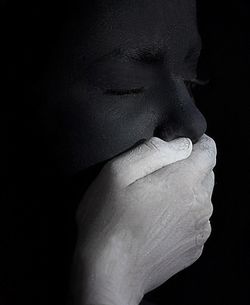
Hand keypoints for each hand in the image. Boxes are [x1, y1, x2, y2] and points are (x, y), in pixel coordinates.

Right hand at [71, 134, 216, 304]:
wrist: (109, 273)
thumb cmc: (108, 220)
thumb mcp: (118, 172)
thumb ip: (153, 151)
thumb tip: (181, 144)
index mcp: (184, 182)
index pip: (208, 151)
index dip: (197, 143)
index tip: (179, 147)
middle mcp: (201, 205)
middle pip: (206, 174)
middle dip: (188, 168)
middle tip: (157, 177)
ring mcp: (200, 230)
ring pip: (201, 198)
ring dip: (185, 193)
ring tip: (155, 202)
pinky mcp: (194, 248)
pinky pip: (196, 221)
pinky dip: (183, 215)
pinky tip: (159, 223)